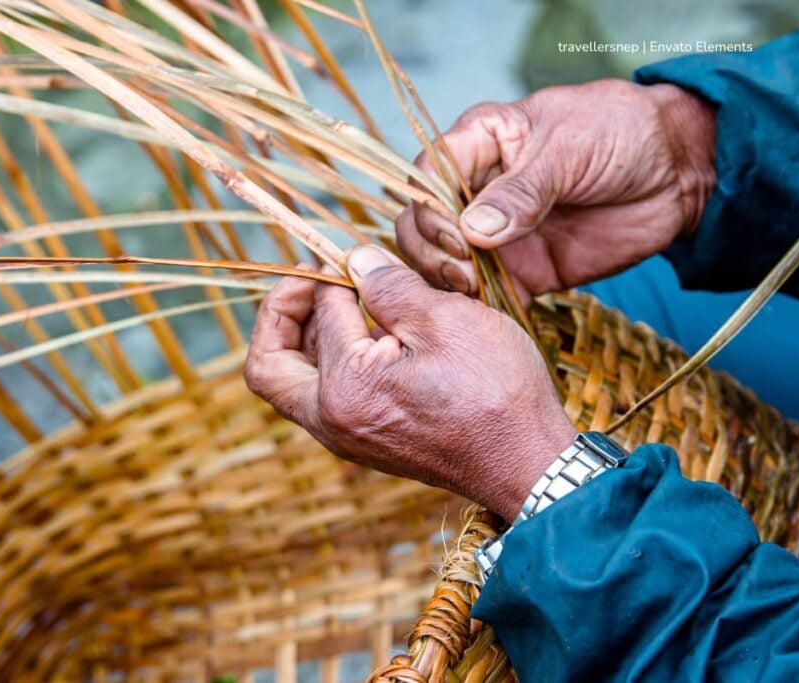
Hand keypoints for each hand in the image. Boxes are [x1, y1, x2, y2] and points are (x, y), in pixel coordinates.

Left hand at [244, 245, 576, 519]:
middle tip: (308, 281)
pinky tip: (373, 335)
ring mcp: (348, 437)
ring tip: (346, 302)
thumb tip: (355, 260)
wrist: (529, 462)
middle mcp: (332, 422)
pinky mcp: (368, 442)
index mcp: (343, 389)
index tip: (359, 257)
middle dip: (280, 315)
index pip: (318, 311)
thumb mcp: (444, 319)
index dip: (335, 272)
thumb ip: (388, 284)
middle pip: (270, 365)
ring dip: (307, 337)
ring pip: (296, 383)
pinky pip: (326, 398)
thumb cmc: (495, 393)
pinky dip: (333, 361)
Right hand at [398, 79, 716, 299]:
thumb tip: (473, 229)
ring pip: (445, 264)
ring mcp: (496, 235)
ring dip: (450, 284)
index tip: (454, 237)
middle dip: (432, 252)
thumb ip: (522, 191)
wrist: (679, 171)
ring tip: (475, 294)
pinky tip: (490, 318)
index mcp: (478, 143)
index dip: (428, 209)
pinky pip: (488, 296)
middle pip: (423, 226)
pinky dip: (482, 310)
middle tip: (464, 273)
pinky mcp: (523, 271)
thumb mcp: (569, 149)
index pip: (427, 176)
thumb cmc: (621, 132)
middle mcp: (476, 191)